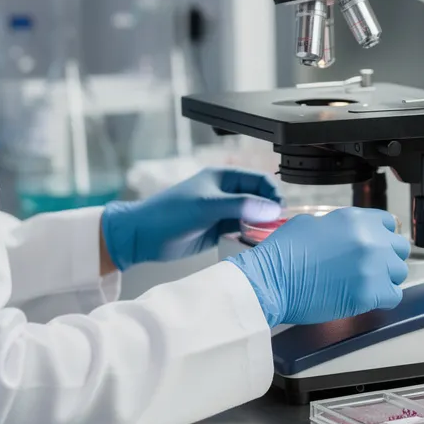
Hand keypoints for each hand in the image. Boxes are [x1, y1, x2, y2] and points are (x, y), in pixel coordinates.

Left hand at [102, 168, 282, 270]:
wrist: (143, 236)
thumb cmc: (169, 214)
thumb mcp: (207, 206)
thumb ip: (240, 205)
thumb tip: (272, 208)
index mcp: (223, 178)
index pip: (259, 180)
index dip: (272, 193)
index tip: (279, 211)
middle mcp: (226, 193)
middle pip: (258, 199)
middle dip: (269, 211)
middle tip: (277, 228)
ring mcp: (222, 212)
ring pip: (252, 216)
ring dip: (261, 226)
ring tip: (267, 238)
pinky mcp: (218, 231)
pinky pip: (242, 232)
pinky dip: (251, 237)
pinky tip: (254, 245)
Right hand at [224, 208, 409, 326]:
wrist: (271, 281)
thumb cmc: (283, 254)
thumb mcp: (312, 223)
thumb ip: (339, 226)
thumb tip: (347, 235)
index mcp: (356, 219)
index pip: (389, 224)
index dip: (381, 236)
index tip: (375, 247)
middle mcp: (370, 239)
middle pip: (399, 248)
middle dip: (387, 258)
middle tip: (370, 268)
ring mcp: (373, 266)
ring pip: (399, 273)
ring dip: (386, 279)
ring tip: (366, 284)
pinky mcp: (370, 293)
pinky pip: (393, 296)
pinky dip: (383, 298)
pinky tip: (367, 298)